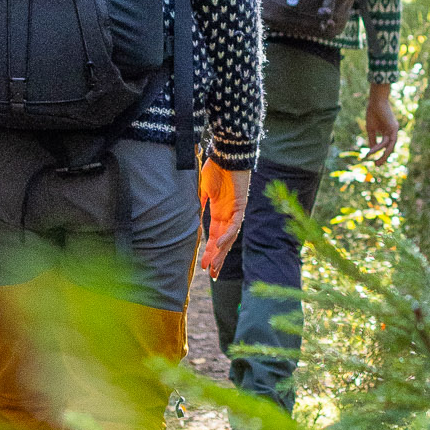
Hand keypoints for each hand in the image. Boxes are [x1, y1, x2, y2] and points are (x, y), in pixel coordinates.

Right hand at [199, 159, 250, 278]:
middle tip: (212, 275)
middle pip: (223, 242)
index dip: (209, 251)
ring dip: (222, 252)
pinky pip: (234, 225)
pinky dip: (227, 236)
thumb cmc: (215, 168)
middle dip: (217, 258)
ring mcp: (235, 212)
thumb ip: (199, 204)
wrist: (227, 154)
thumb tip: (189, 217)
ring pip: (230, 238)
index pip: (214, 237)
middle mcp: (228, 215)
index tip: (203, 266)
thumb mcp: (202, 189)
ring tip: (215, 266)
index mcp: (219, 212)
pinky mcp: (240, 206)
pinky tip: (219, 246)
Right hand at [364, 82, 399, 162]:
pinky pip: (387, 141)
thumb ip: (373, 140)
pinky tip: (372, 152)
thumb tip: (371, 151)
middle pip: (390, 148)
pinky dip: (379, 147)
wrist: (376, 101)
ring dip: (384, 156)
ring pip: (390, 147)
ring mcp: (394, 130)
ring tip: (376, 163)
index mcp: (388, 132)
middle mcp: (392, 132)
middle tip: (376, 165)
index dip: (380, 154)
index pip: (386, 146)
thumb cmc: (373, 112)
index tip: (374, 161)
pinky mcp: (394, 128)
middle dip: (384, 158)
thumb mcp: (371, 129)